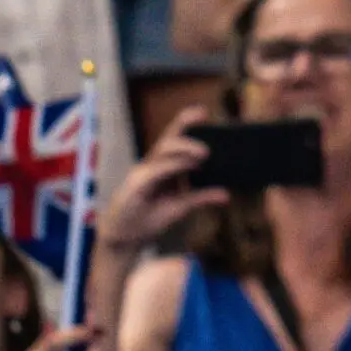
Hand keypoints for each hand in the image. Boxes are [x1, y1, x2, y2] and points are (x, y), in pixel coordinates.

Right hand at [98, 108, 230, 254]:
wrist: (123, 239)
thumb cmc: (148, 219)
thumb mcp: (180, 208)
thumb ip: (200, 198)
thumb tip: (227, 194)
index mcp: (162, 166)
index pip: (173, 138)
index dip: (185, 122)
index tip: (203, 111)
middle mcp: (152, 165)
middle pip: (168, 139)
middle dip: (184, 128)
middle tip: (207, 134)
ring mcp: (143, 173)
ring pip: (162, 151)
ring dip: (184, 149)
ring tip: (204, 153)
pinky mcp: (136, 185)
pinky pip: (155, 171)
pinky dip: (172, 166)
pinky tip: (187, 166)